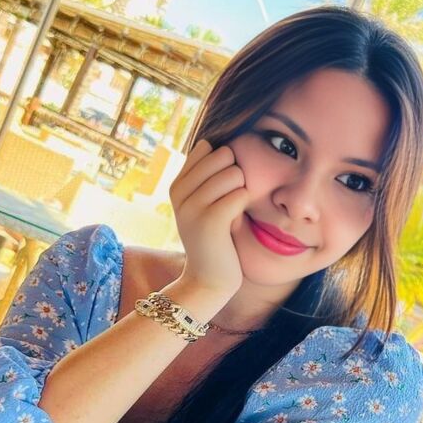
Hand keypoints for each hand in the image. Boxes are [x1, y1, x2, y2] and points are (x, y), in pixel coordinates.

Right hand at [169, 139, 248, 296]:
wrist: (207, 280)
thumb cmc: (214, 240)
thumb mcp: (202, 204)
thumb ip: (204, 175)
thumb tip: (209, 142)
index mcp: (177, 185)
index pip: (207, 148)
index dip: (224, 165)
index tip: (220, 192)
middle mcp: (180, 193)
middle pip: (223, 155)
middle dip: (235, 176)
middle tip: (228, 204)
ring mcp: (192, 206)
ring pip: (234, 173)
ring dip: (241, 193)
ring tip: (230, 214)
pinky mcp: (209, 221)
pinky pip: (240, 194)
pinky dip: (244, 207)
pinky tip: (234, 223)